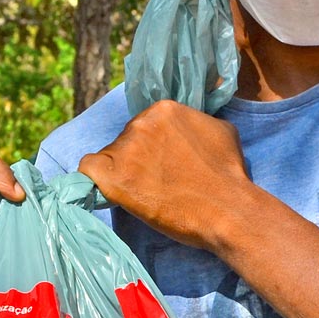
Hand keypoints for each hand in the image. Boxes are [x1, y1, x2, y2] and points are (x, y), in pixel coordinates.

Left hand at [77, 100, 252, 249]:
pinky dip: (94, 180)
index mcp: (163, 109)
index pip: (146, 125)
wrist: (227, 209)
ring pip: (109, 156)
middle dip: (137, 159)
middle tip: (155, 182)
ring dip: (123, 172)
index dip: (153, 147)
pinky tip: (109, 191)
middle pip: (126, 139)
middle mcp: (140, 123)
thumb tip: (188, 129)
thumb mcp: (221, 131)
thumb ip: (196, 123)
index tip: (163, 165)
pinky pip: (88, 170)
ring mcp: (125, 149)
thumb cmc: (229, 174)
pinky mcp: (113, 177)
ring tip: (144, 193)